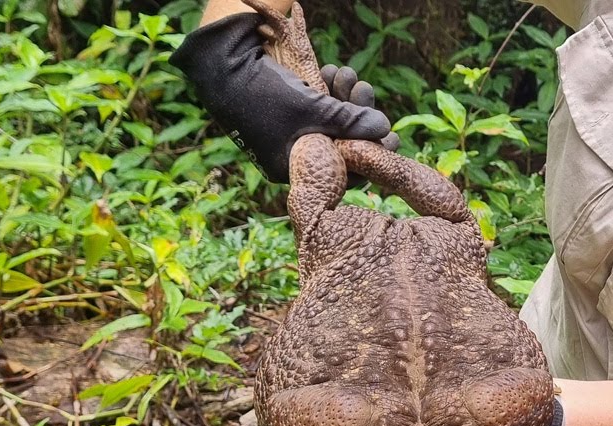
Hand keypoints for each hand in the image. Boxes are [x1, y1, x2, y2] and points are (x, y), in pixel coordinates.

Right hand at [169, 13, 397, 181]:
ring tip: (349, 74)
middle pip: (340, 144)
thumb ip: (350, 122)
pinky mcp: (288, 111)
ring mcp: (290, 133)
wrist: (220, 65)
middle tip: (367, 92)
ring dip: (345, 98)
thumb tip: (385, 129)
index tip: (392, 137)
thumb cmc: (265, 96)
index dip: (370, 153)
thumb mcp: (313, 111)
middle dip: (358, 116)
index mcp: (295, 169)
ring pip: (331, 122)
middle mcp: (293, 156)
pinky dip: (329, 91)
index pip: (344, 172)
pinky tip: (334, 72)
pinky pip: (318, 108)